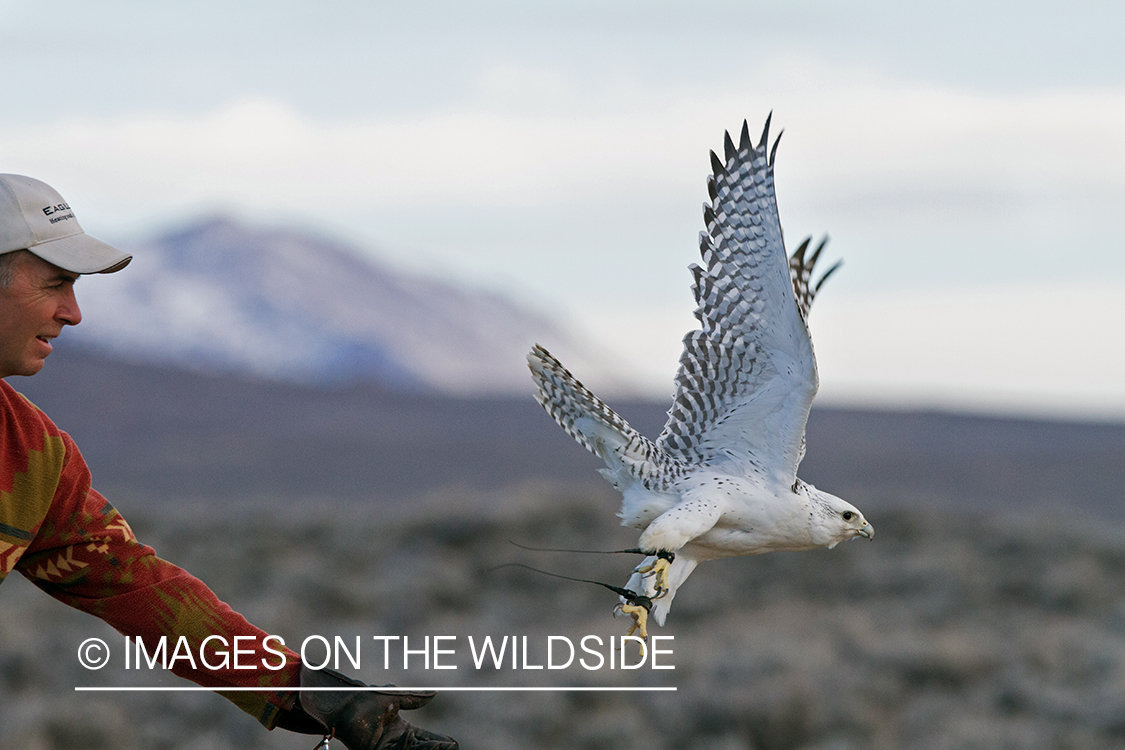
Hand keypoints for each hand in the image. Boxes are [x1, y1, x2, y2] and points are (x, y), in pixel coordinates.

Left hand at [278, 666, 457, 749]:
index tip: (453, 744)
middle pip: (420, 749)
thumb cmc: (362, 696)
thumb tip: (435, 695)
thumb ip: (413, 698)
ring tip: (445, 748)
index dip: (438, 742)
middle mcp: (394, 741)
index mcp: (400, 730)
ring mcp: (384, 748)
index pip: (424, 739)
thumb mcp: (394, 697)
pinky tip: (425, 748)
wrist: (341, 699)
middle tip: (453, 748)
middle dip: (436, 749)